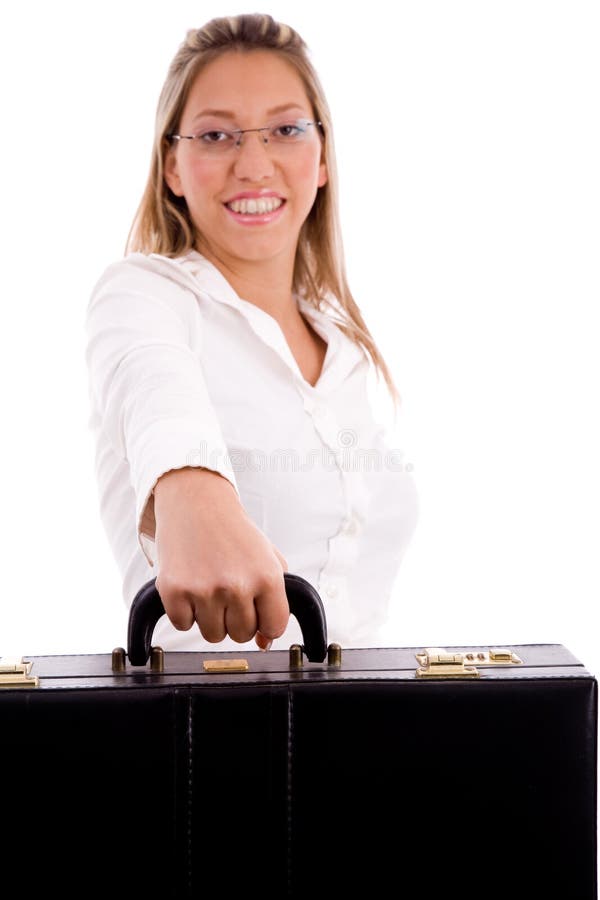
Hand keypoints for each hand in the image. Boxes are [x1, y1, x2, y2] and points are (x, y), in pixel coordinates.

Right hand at [152, 467, 288, 648]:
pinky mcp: (173, 591)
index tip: (257, 610)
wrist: (196, 502)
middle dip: (237, 618)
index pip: (274, 627)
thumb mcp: (266, 559)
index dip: (265, 622)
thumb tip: (264, 643)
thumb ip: (274, 602)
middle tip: (229, 590)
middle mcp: (237, 585)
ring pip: (213, 635)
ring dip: (210, 617)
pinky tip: (190, 584)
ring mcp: (204, 590)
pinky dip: (185, 611)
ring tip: (210, 586)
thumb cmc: (234, 532)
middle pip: (242, 635)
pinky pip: (183, 625)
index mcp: (267, 576)